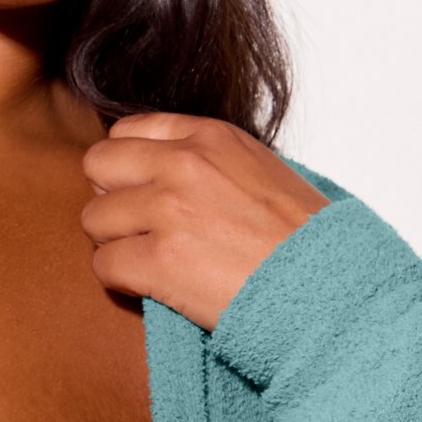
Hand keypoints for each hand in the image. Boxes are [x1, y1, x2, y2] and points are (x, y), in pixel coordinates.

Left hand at [80, 111, 331, 331]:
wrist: (328, 288)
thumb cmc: (300, 242)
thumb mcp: (258, 172)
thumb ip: (208, 162)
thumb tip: (158, 172)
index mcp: (210, 136)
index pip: (126, 132)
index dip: (127, 170)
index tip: (144, 197)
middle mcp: (184, 164)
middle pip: (96, 166)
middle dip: (110, 200)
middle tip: (137, 232)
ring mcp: (169, 210)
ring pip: (94, 219)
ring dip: (115, 245)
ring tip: (151, 264)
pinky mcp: (160, 260)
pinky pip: (103, 266)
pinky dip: (120, 282)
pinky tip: (152, 288)